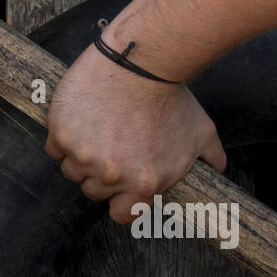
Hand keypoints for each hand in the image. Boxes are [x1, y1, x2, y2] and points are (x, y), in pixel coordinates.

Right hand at [45, 40, 226, 223]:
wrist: (143, 61)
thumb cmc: (172, 96)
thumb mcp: (200, 131)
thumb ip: (210, 156)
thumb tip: (220, 168)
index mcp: (144, 184)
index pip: (122, 215)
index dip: (120, 200)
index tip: (121, 182)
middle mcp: (112, 176)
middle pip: (93, 190)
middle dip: (100, 172)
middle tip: (109, 145)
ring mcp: (84, 156)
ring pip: (72, 169)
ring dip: (80, 155)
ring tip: (95, 128)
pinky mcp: (62, 133)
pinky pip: (55, 148)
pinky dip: (63, 136)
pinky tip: (79, 119)